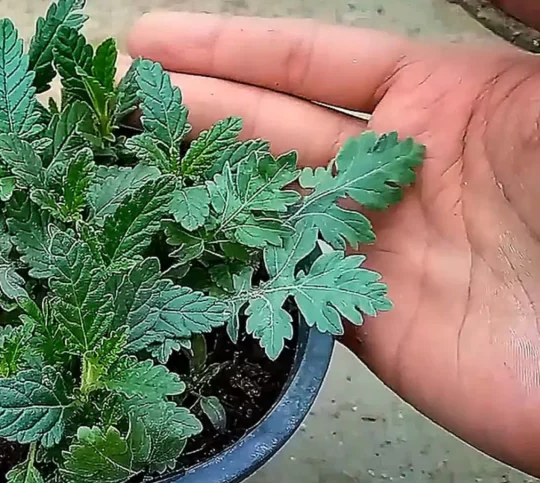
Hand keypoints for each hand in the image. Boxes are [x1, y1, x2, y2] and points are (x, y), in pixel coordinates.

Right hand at [129, 14, 539, 474]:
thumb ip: (514, 8)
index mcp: (445, 97)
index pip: (311, 63)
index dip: (228, 47)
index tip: (150, 38)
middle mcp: (399, 169)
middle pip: (270, 128)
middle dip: (190, 108)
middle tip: (109, 98)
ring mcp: (379, 249)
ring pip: (263, 206)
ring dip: (192, 184)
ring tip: (114, 161)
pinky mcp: (368, 325)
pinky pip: (282, 285)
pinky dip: (226, 265)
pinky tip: (168, 244)